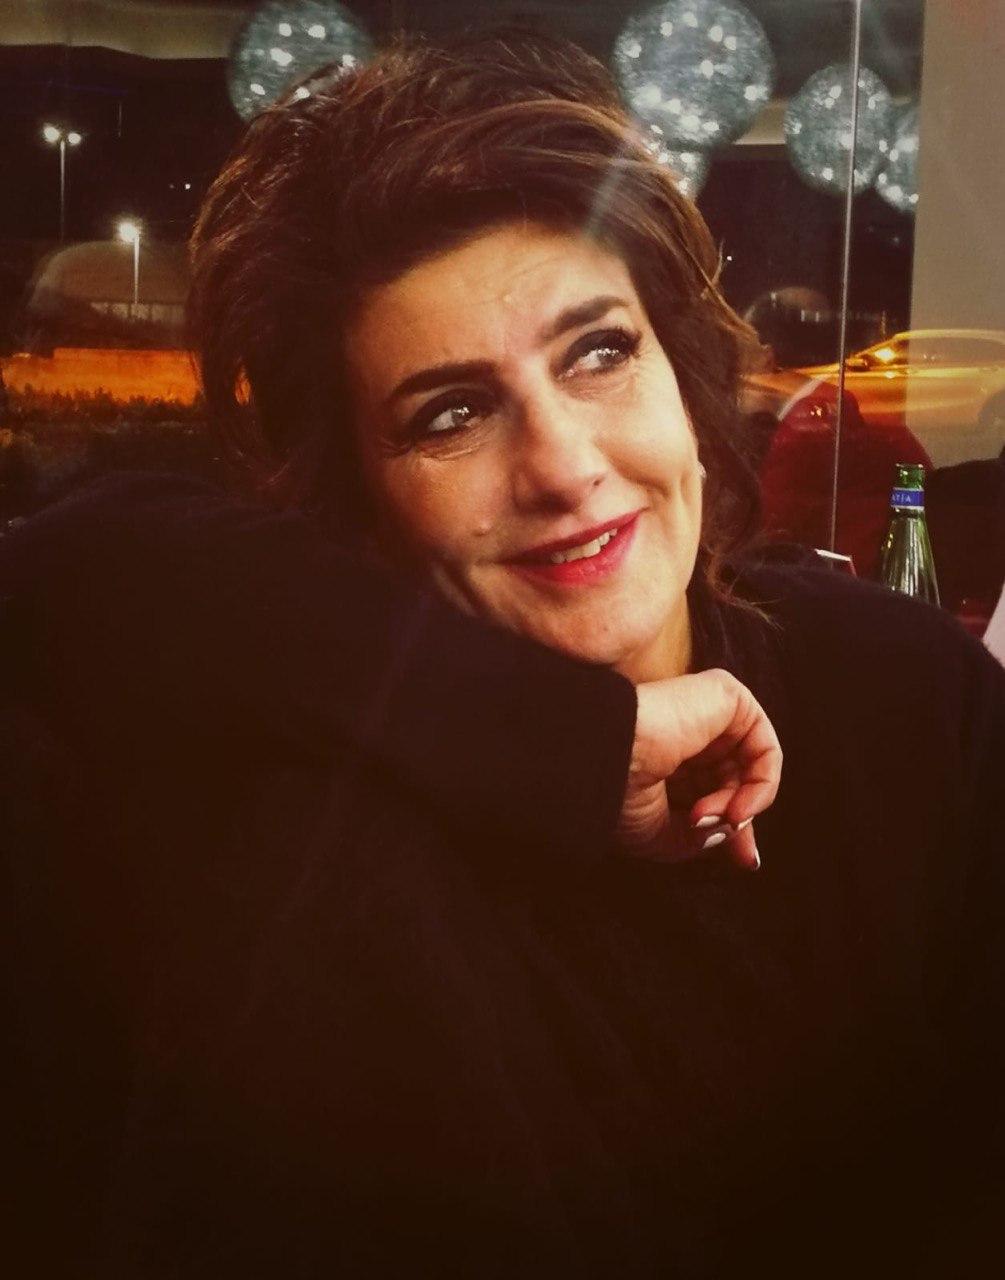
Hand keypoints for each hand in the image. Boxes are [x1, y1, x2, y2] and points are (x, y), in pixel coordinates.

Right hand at [617, 669, 781, 869]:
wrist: (604, 755)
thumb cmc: (617, 794)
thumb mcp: (663, 836)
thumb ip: (705, 838)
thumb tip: (742, 846)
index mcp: (665, 759)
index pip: (713, 792)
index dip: (731, 828)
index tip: (740, 859)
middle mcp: (687, 733)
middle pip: (737, 781)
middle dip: (740, 820)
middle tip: (732, 845)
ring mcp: (706, 712)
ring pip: (749, 767)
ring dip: (740, 805)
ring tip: (707, 817)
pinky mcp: (724, 694)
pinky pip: (764, 744)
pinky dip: (762, 782)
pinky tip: (737, 804)